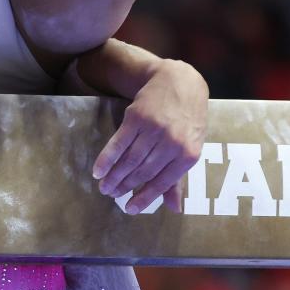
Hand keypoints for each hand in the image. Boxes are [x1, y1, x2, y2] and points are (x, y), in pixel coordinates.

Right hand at [93, 58, 207, 213]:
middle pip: (142, 172)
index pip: (162, 183)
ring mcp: (153, 130)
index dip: (144, 198)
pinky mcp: (136, 118)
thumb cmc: (187, 119)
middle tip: (112, 195)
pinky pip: (118, 143)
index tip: (129, 209)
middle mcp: (171, 143)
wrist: (180, 81)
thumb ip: (179, 179)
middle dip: (124, 187)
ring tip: (104, 187)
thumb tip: (174, 208)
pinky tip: (98, 170)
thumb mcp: (190, 147)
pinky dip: (107, 159)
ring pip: (129, 160)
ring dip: (114, 176)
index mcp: (187, 155)